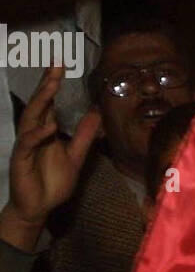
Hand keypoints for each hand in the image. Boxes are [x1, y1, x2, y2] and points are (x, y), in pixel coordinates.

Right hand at [1, 66, 100, 248]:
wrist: (38, 208)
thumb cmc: (53, 182)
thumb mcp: (75, 156)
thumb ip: (84, 135)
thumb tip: (97, 114)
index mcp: (46, 130)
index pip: (49, 102)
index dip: (53, 83)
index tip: (61, 64)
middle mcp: (34, 133)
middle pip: (40, 103)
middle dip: (47, 83)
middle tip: (56, 64)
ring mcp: (26, 144)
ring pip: (31, 117)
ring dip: (42, 100)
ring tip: (53, 84)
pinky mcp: (21, 158)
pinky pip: (28, 142)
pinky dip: (38, 133)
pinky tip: (49, 126)